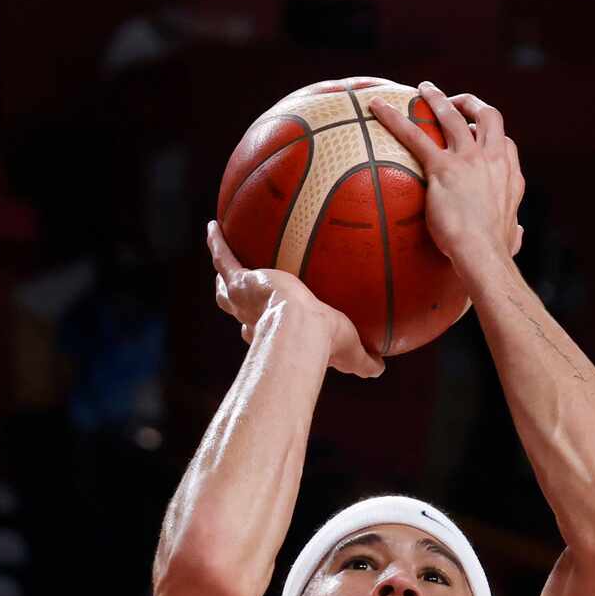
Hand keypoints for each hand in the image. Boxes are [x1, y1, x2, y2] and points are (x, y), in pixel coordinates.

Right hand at [205, 220, 381, 377]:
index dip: (265, 329)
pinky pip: (223, 256)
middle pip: (238, 309)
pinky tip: (214, 225)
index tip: (270, 326)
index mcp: (274, 335)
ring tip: (222, 257)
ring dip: (223, 274)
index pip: (264, 332)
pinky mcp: (241, 280)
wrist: (301, 330)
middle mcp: (253, 319)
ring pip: (226, 286)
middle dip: (237, 301)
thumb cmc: (323, 344)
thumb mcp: (349, 352)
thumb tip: (380, 369)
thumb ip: (363, 361)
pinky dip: (217, 242)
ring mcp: (244, 299)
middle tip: (237, 291)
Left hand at [362, 82, 525, 275]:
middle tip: (456, 102)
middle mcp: (492, 160)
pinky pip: (415, 136)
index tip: (479, 137)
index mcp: (510, 177)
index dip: (491, 136)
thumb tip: (517, 234)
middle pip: (488, 116)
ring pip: (453, 116)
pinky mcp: (442, 167)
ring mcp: (469, 160)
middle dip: (472, 104)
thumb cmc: (496, 253)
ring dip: (438, 99)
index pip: (505, 143)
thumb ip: (514, 232)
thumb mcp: (512, 238)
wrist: (483, 254)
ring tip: (424, 89)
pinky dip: (394, 119)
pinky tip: (377, 107)